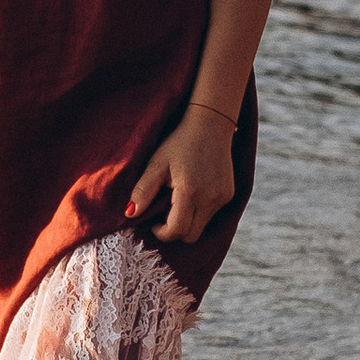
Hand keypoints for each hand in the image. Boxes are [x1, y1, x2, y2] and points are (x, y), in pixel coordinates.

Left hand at [126, 107, 237, 246]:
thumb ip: (143, 190)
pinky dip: (199, 211)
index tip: (153, 221)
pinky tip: (192, 190)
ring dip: (188, 220)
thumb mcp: (156, 164)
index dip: (161, 232)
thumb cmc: (179, 142)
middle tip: (164, 211)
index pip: (176, 230)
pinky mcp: (229, 194)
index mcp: (190, 192)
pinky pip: (211, 214)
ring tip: (177, 198)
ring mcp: (222, 198)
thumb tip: (130, 214)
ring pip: (202, 226)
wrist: (210, 124)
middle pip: (191, 236)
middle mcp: (210, 199)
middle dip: (175, 230)